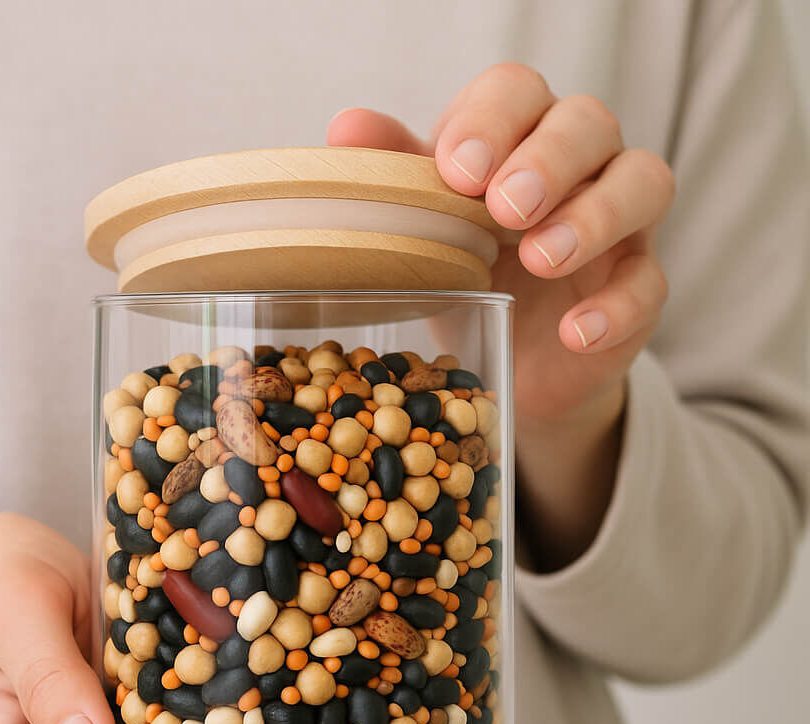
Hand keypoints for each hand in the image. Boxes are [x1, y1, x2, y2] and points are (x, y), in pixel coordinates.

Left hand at [328, 64, 674, 566]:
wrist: (513, 358)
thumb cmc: (468, 270)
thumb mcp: (426, 225)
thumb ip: (396, 175)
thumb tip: (346, 129)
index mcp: (517, 137)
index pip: (518, 92)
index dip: (492, 121)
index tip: (456, 171)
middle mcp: (580, 165)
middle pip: (589, 123)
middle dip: (548, 160)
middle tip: (506, 208)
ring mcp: (619, 224)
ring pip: (643, 183)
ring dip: (594, 216)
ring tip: (541, 258)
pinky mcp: (639, 287)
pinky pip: (649, 283)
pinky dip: (616, 305)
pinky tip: (576, 330)